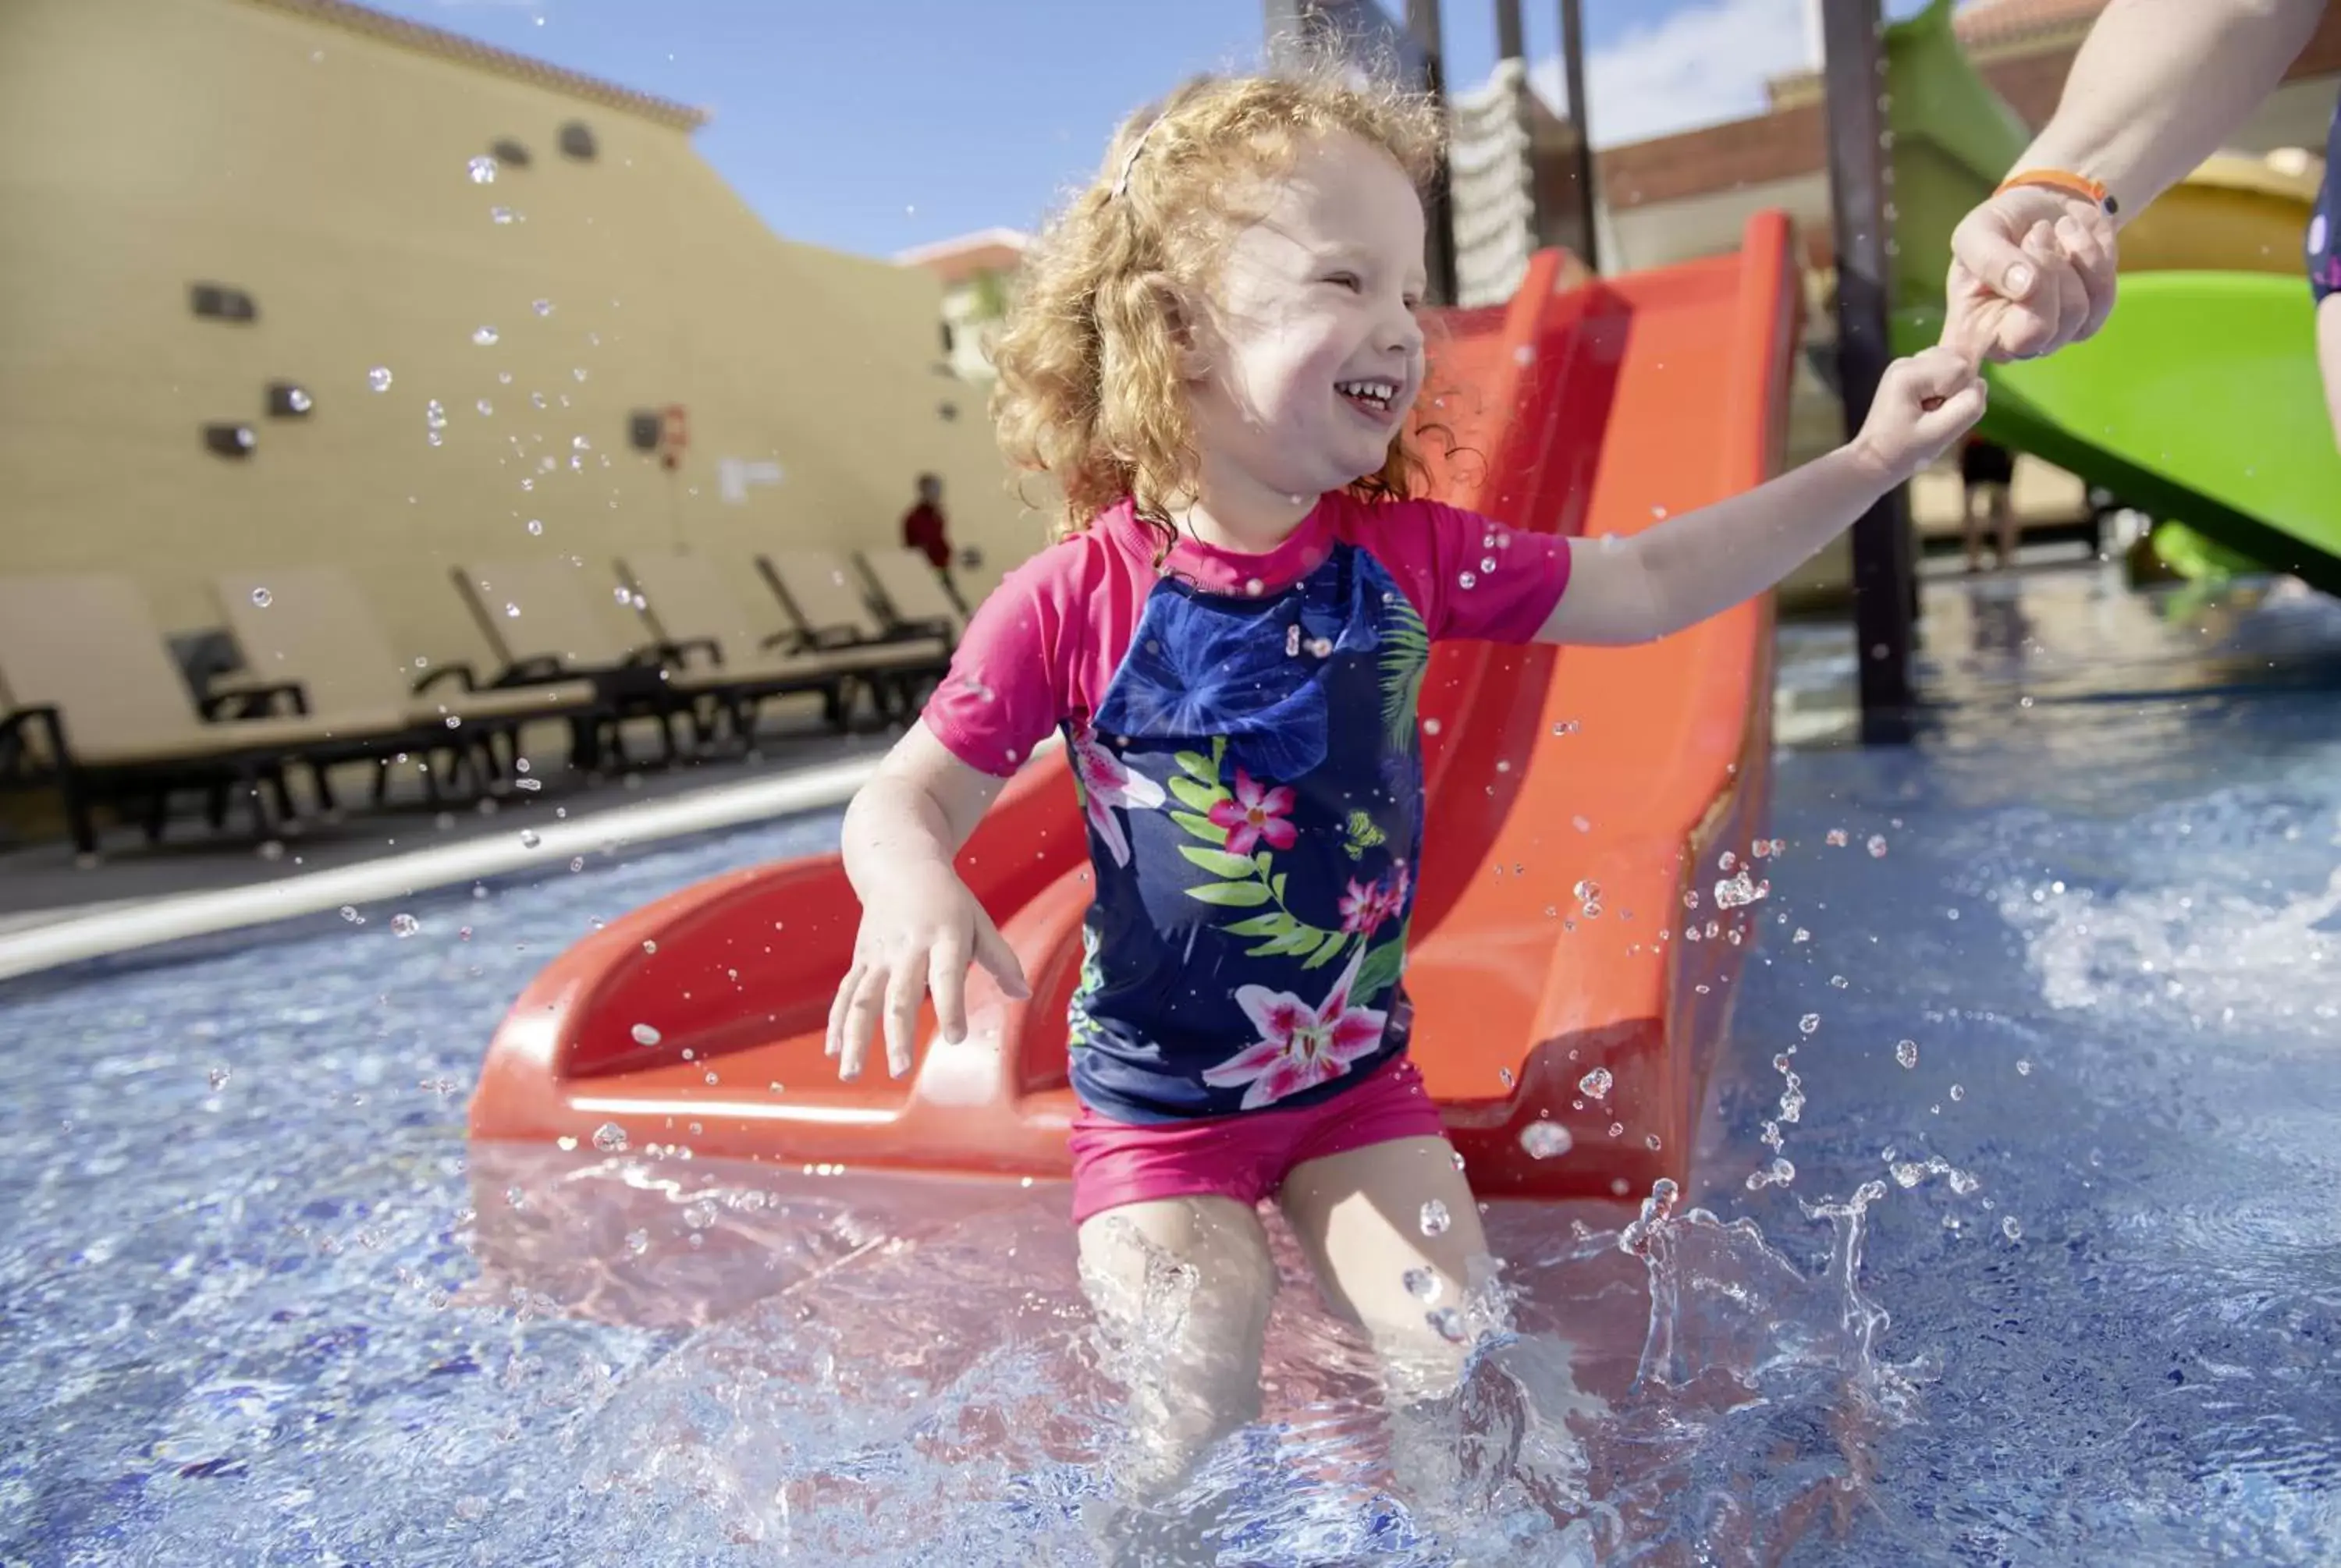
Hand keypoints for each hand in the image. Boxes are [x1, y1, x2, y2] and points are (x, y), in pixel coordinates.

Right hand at [825, 862, 1031, 1079]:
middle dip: (897, 1035)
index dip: (951, 1007)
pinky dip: (837, 1023)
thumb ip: (1001, 960)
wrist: (899, 866)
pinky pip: (846, 994)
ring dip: (857, 1038)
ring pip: (864, 999)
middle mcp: (907, 948)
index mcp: (943, 937)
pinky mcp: (861, 959)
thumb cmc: (947, 901)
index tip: (956, 1038)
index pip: (947, 976)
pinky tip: (833, 1052)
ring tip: (850, 1073)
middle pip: (899, 995)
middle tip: (900, 1070)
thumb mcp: (979, 922)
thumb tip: (1024, 994)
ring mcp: (879, 955)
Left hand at [1849, 346, 1987, 484]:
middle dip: (1954, 391)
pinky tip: (1924, 408)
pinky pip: (1943, 372)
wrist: (1874, 461)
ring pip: (1953, 365)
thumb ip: (1969, 406)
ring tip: (1926, 413)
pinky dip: (1941, 389)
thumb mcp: (1941, 434)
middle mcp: (1906, 361)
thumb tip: (1979, 383)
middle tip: (1930, 417)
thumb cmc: (1903, 453)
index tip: (1935, 418)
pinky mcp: (1909, 372)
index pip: (1961, 369)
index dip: (1959, 396)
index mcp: (1908, 373)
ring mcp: (1906, 364)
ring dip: (1948, 390)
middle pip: (1958, 362)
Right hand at [1942, 184, 2117, 361]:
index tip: (1960, 367)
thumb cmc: (2001, 225)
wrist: (2047, 204)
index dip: (1961, 377)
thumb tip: (2025, 287)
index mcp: (1971, 331)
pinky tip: (2071, 237)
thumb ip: (1990, 258)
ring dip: (2067, 257)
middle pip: (2037, 333)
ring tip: (2047, 231)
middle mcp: (2010, 345)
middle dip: (2044, 273)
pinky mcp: (2090, 319)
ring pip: (2076, 311)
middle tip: (2034, 236)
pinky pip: (2103, 295)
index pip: (1961, 372)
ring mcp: (2053, 336)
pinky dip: (2091, 254)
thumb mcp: (1978, 231)